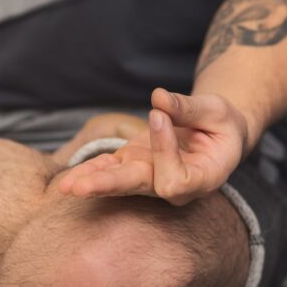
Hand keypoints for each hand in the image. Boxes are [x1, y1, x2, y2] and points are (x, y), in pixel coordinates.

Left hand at [59, 89, 250, 205]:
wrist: (214, 133)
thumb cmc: (221, 123)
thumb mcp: (216, 111)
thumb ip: (189, 108)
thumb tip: (159, 97)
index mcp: (202, 179)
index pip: (174, 178)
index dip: (164, 149)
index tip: (158, 115)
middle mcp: (173, 186)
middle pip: (138, 188)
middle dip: (108, 185)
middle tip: (80, 188)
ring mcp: (149, 177)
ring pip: (118, 182)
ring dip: (91, 181)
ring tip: (65, 186)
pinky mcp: (132, 165)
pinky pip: (108, 169)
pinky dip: (89, 169)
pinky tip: (68, 177)